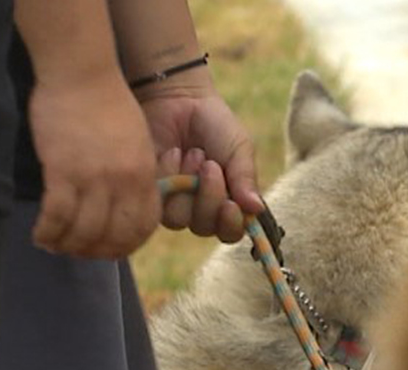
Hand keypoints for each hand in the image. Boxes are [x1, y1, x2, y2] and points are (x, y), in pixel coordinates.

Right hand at [25, 72, 159, 258]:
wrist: (84, 74)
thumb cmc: (108, 104)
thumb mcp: (138, 143)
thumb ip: (136, 174)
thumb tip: (126, 201)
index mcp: (145, 176)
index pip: (142, 226)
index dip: (126, 245)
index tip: (112, 249)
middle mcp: (124, 183)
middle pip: (114, 235)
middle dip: (97, 251)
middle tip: (80, 253)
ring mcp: (94, 178)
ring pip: (84, 231)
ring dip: (69, 246)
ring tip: (57, 246)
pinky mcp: (63, 171)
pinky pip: (57, 215)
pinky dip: (49, 231)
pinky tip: (41, 235)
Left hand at [138, 85, 262, 241]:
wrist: (178, 99)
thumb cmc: (215, 124)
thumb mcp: (240, 149)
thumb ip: (246, 179)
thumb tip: (256, 210)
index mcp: (229, 203)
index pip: (231, 232)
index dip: (231, 224)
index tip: (231, 204)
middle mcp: (201, 208)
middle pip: (205, 228)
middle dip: (209, 197)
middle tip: (210, 164)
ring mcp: (174, 201)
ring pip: (179, 219)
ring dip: (188, 185)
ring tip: (192, 154)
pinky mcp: (151, 190)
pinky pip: (157, 199)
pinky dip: (168, 174)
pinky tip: (172, 153)